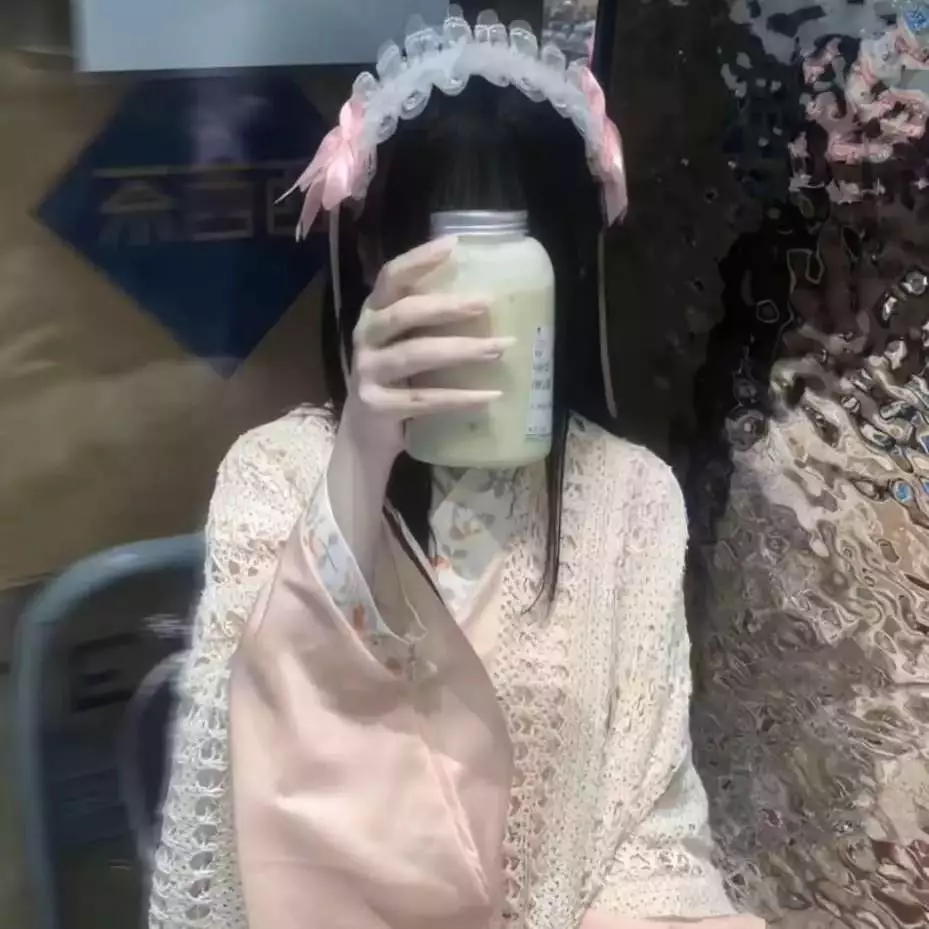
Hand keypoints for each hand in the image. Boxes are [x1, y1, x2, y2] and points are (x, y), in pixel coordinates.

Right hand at [345, 235, 510, 464]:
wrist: (364, 435)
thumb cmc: (396, 379)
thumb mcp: (404, 342)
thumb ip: (427, 321)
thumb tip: (488, 297)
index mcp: (374, 313)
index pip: (392, 277)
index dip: (419, 259)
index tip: (453, 245)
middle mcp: (365, 337)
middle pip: (405, 313)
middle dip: (448, 307)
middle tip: (487, 303)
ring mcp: (367, 372)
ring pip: (415, 355)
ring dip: (462, 351)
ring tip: (500, 349)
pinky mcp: (376, 406)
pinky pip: (423, 400)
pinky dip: (459, 399)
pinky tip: (489, 396)